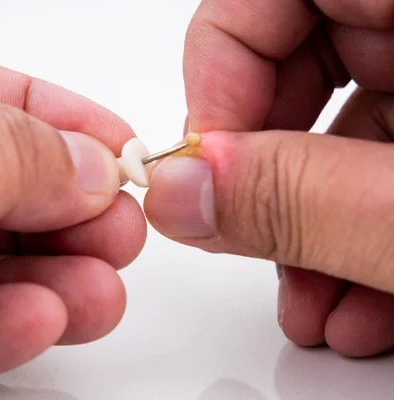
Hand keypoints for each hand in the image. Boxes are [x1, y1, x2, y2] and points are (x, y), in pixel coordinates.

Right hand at [145, 0, 393, 356]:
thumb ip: (304, 200)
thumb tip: (182, 194)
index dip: (219, 67)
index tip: (204, 160)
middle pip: (298, 55)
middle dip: (260, 165)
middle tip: (240, 230)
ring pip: (342, 123)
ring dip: (311, 221)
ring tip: (310, 296)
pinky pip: (386, 160)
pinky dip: (361, 229)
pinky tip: (360, 299)